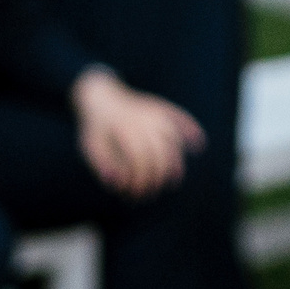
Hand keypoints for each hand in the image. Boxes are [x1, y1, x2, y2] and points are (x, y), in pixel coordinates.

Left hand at [73, 68, 204, 197]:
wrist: (100, 96)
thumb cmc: (95, 126)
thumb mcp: (90, 146)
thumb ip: (101, 165)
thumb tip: (116, 183)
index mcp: (124, 130)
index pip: (140, 158)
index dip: (141, 178)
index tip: (136, 192)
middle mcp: (143, 120)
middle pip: (159, 152)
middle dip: (158, 175)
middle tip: (154, 191)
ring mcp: (153, 111)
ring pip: (172, 137)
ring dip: (176, 160)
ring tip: (176, 178)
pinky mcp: (160, 107)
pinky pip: (179, 116)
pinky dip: (191, 129)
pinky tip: (199, 144)